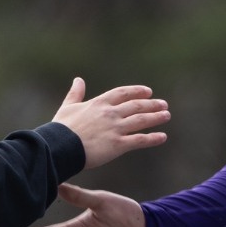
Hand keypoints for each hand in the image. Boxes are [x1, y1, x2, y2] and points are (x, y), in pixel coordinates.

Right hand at [52, 77, 169, 169]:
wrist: (59, 147)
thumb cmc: (60, 129)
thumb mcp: (67, 107)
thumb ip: (75, 94)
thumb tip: (78, 79)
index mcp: (99, 103)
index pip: (123, 93)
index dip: (137, 91)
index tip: (148, 92)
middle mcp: (110, 113)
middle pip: (136, 106)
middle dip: (152, 104)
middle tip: (164, 104)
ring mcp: (115, 128)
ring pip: (141, 120)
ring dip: (156, 117)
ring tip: (166, 115)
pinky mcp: (117, 144)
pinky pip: (139, 140)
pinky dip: (152, 138)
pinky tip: (162, 137)